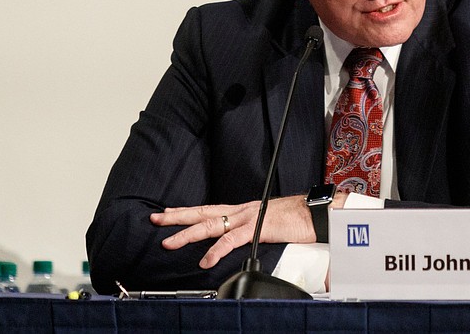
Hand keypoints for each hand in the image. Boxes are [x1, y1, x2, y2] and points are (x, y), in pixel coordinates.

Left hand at [150, 195, 316, 268]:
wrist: (313, 212)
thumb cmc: (294, 218)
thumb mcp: (266, 224)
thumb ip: (250, 230)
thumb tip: (239, 239)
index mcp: (242, 210)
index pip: (208, 209)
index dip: (186, 211)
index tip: (167, 213)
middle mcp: (240, 211)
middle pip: (202, 213)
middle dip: (177, 217)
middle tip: (155, 219)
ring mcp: (247, 218)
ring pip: (210, 225)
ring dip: (187, 234)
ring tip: (169, 242)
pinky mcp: (256, 228)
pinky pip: (231, 240)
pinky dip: (215, 250)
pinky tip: (204, 260)